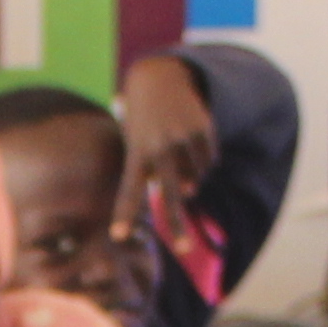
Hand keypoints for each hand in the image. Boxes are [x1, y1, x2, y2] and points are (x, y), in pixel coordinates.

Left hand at [117, 52, 219, 221]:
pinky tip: (191, 143)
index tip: (118, 236)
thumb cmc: (142, 121)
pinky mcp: (203, 130)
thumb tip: (182, 193)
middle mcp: (159, 146)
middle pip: (169, 194)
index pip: (128, 189)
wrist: (160, 77)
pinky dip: (203, 161)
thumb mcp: (135, 142)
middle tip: (183, 249)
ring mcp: (183, 138)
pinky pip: (209, 163)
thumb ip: (148, 171)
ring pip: (194, 179)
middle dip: (176, 223)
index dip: (124, 213)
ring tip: (177, 153)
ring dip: (190, 178)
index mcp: (136, 152)